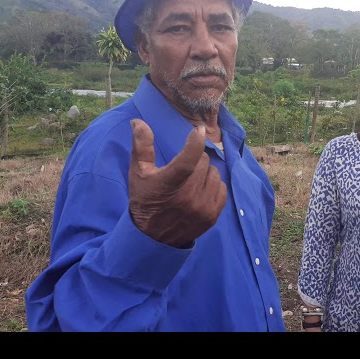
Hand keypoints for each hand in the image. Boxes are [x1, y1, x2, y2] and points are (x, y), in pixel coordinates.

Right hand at [128, 119, 226, 247]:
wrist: (153, 237)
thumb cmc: (145, 200)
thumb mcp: (138, 173)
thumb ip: (141, 146)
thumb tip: (138, 121)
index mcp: (169, 184)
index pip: (189, 158)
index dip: (195, 141)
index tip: (199, 130)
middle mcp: (188, 197)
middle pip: (203, 162)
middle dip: (195, 161)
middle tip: (183, 170)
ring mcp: (202, 208)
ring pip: (214, 174)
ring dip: (205, 173)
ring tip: (191, 181)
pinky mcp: (212, 216)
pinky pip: (222, 188)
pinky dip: (213, 186)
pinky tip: (200, 190)